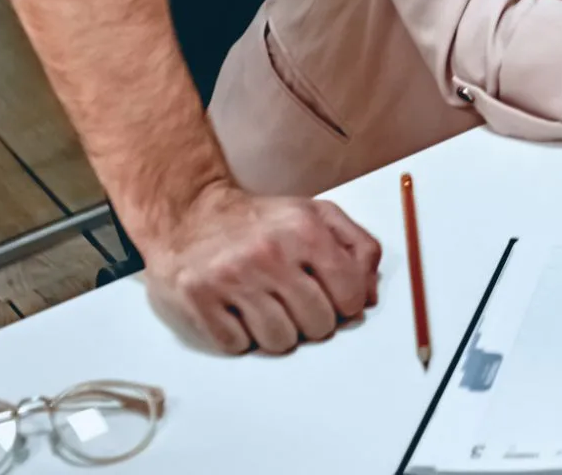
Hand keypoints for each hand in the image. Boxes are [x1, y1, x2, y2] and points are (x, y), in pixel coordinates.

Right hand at [143, 181, 381, 354]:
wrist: (190, 215)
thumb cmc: (260, 222)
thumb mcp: (317, 216)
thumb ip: (358, 249)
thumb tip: (371, 296)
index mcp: (304, 229)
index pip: (351, 296)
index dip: (346, 303)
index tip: (333, 296)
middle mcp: (269, 253)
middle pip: (318, 326)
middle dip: (312, 319)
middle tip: (294, 299)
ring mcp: (232, 278)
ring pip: (280, 342)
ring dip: (276, 331)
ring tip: (265, 304)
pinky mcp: (200, 299)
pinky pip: (239, 346)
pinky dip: (241, 335)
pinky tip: (236, 308)